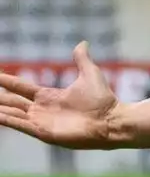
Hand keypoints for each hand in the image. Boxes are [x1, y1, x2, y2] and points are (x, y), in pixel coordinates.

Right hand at [0, 42, 120, 148]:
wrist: (111, 120)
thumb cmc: (103, 100)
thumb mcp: (89, 74)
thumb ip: (81, 60)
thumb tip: (82, 43)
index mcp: (50, 97)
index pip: (22, 88)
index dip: (8, 82)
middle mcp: (42, 110)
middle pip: (13, 102)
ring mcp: (42, 122)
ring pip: (13, 114)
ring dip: (0, 109)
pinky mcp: (44, 133)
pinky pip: (21, 125)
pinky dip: (8, 120)